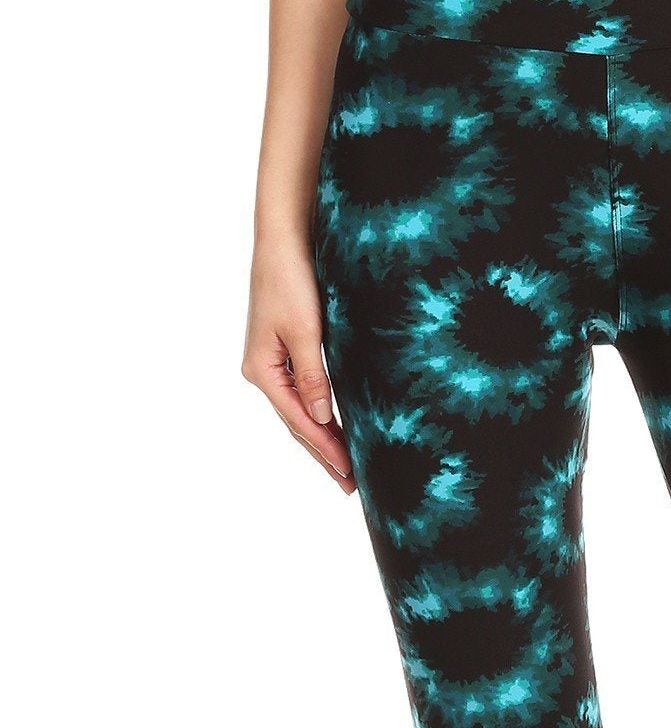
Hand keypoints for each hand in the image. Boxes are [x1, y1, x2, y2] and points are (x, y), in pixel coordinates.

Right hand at [242, 240, 354, 491]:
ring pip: (300, 413)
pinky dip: (319, 417)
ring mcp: (273, 364)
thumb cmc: (291, 280)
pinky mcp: (286, 352)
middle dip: (324, 455)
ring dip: (322, 441)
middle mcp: (264, 372)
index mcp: (262, 371)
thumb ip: (313, 377)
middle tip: (349, 486)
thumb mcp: (304, 331)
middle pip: (297, 425)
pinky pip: (303, 395)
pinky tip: (333, 429)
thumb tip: (321, 419)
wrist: (284, 241)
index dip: (326, 450)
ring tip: (344, 469)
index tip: (349, 474)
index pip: (299, 422)